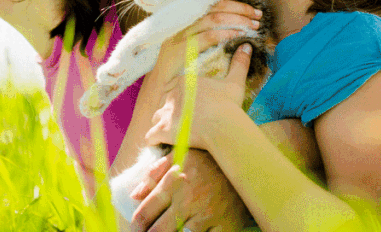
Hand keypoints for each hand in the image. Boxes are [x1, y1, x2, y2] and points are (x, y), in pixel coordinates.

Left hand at [127, 149, 252, 231]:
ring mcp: (208, 215)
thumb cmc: (208, 159)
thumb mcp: (179, 156)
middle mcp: (189, 200)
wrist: (246, 161)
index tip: (134, 230)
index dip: (136, 225)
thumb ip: (155, 173)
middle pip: (159, 231)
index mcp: (175, 182)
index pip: (146, 211)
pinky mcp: (225, 226)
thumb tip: (134, 194)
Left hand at [145, 43, 251, 151]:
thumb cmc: (229, 105)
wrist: (223, 126)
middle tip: (186, 121)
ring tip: (176, 132)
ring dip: (163, 124)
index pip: (176, 88)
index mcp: (185, 82)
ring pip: (156, 117)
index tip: (193, 107)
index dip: (183, 98)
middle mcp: (171, 95)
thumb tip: (246, 45)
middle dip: (173, 110)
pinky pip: (150, 136)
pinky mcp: (162, 130)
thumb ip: (239, 63)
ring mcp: (165, 113)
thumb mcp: (235, 82)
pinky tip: (163, 143)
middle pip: (167, 102)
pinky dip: (155, 140)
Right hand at [150, 0, 261, 83]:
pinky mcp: (181, 48)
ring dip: (237, 20)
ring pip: (213, 19)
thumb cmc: (182, 63)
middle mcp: (181, 20)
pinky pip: (208, 36)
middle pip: (214, 5)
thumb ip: (211, 27)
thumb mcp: (194, 40)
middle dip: (239, 8)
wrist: (161, 85)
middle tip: (257, 14)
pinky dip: (226, 34)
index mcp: (185, 14)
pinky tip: (239, 35)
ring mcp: (180, 33)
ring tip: (253, 26)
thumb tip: (239, 19)